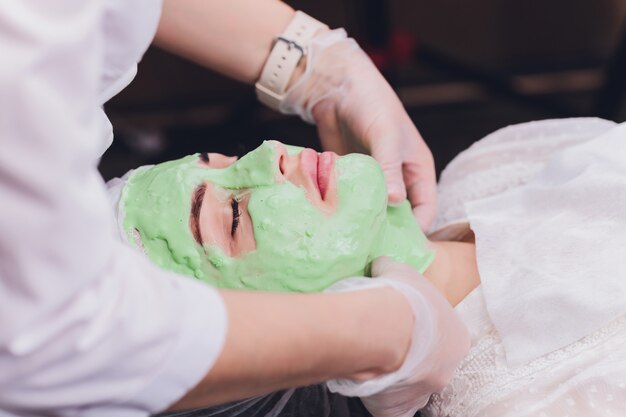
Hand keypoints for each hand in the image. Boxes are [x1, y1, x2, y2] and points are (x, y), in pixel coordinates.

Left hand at [280, 29, 436, 229]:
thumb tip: (394, 202)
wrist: (337, 86)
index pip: (425, 209)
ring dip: (364, 221)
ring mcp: (373, 178)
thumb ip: (390, 168)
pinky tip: (334, 223)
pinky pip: (352, 198)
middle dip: (387, 230)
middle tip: (369, 250)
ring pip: (373, 209)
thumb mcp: (385, 135)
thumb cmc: (371, 104)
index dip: (416, 229)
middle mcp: (398, 178)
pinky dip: (346, 209)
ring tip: (350, 241)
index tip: (397, 247)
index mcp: (417, 169)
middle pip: (399, 214)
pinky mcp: (351, 176)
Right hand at [325, 257, 469, 416]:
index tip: (403, 322)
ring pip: (412, 387)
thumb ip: (393, 270)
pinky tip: (369, 384)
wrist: (382, 326)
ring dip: (398, 377)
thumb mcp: (399, 270)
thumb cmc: (399, 296)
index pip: (443, 337)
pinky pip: (392, 409)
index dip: (422, 329)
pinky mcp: (398, 409)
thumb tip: (382, 265)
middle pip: (430, 364)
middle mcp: (447, 369)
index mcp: (457, 338)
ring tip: (375, 360)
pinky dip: (382, 401)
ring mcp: (423, 391)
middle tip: (388, 342)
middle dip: (413, 356)